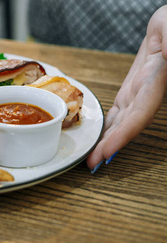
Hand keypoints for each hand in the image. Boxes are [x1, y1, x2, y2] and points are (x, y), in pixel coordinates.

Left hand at [87, 5, 166, 171]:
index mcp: (155, 81)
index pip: (138, 115)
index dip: (123, 136)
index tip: (106, 153)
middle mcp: (147, 91)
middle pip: (127, 125)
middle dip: (110, 146)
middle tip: (92, 165)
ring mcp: (139, 90)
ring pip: (122, 120)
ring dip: (109, 139)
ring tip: (93, 157)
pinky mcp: (133, 86)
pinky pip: (120, 109)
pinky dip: (110, 124)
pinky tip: (101, 135)